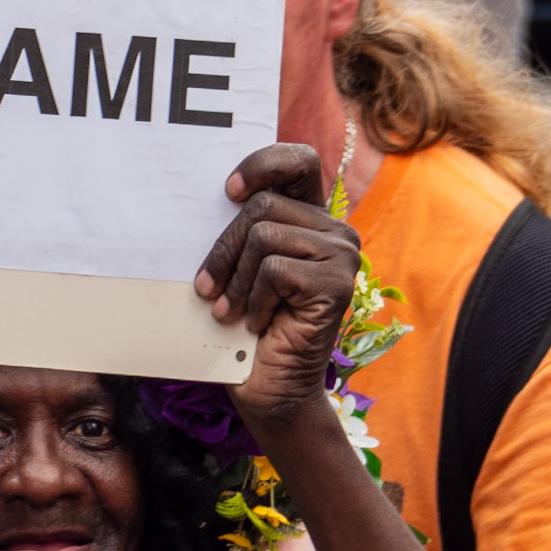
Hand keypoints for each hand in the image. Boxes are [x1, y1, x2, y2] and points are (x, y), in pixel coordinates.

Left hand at [194, 143, 358, 423]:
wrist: (269, 389)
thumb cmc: (245, 327)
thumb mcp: (238, 267)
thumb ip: (241, 229)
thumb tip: (210, 195)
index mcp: (312, 218)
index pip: (298, 160)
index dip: (263, 164)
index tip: (230, 191)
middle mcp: (335, 231)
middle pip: (263, 205)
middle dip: (224, 249)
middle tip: (208, 289)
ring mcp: (342, 256)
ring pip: (264, 235)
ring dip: (236, 280)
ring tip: (232, 311)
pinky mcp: (337, 284)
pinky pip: (275, 270)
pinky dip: (254, 300)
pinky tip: (259, 323)